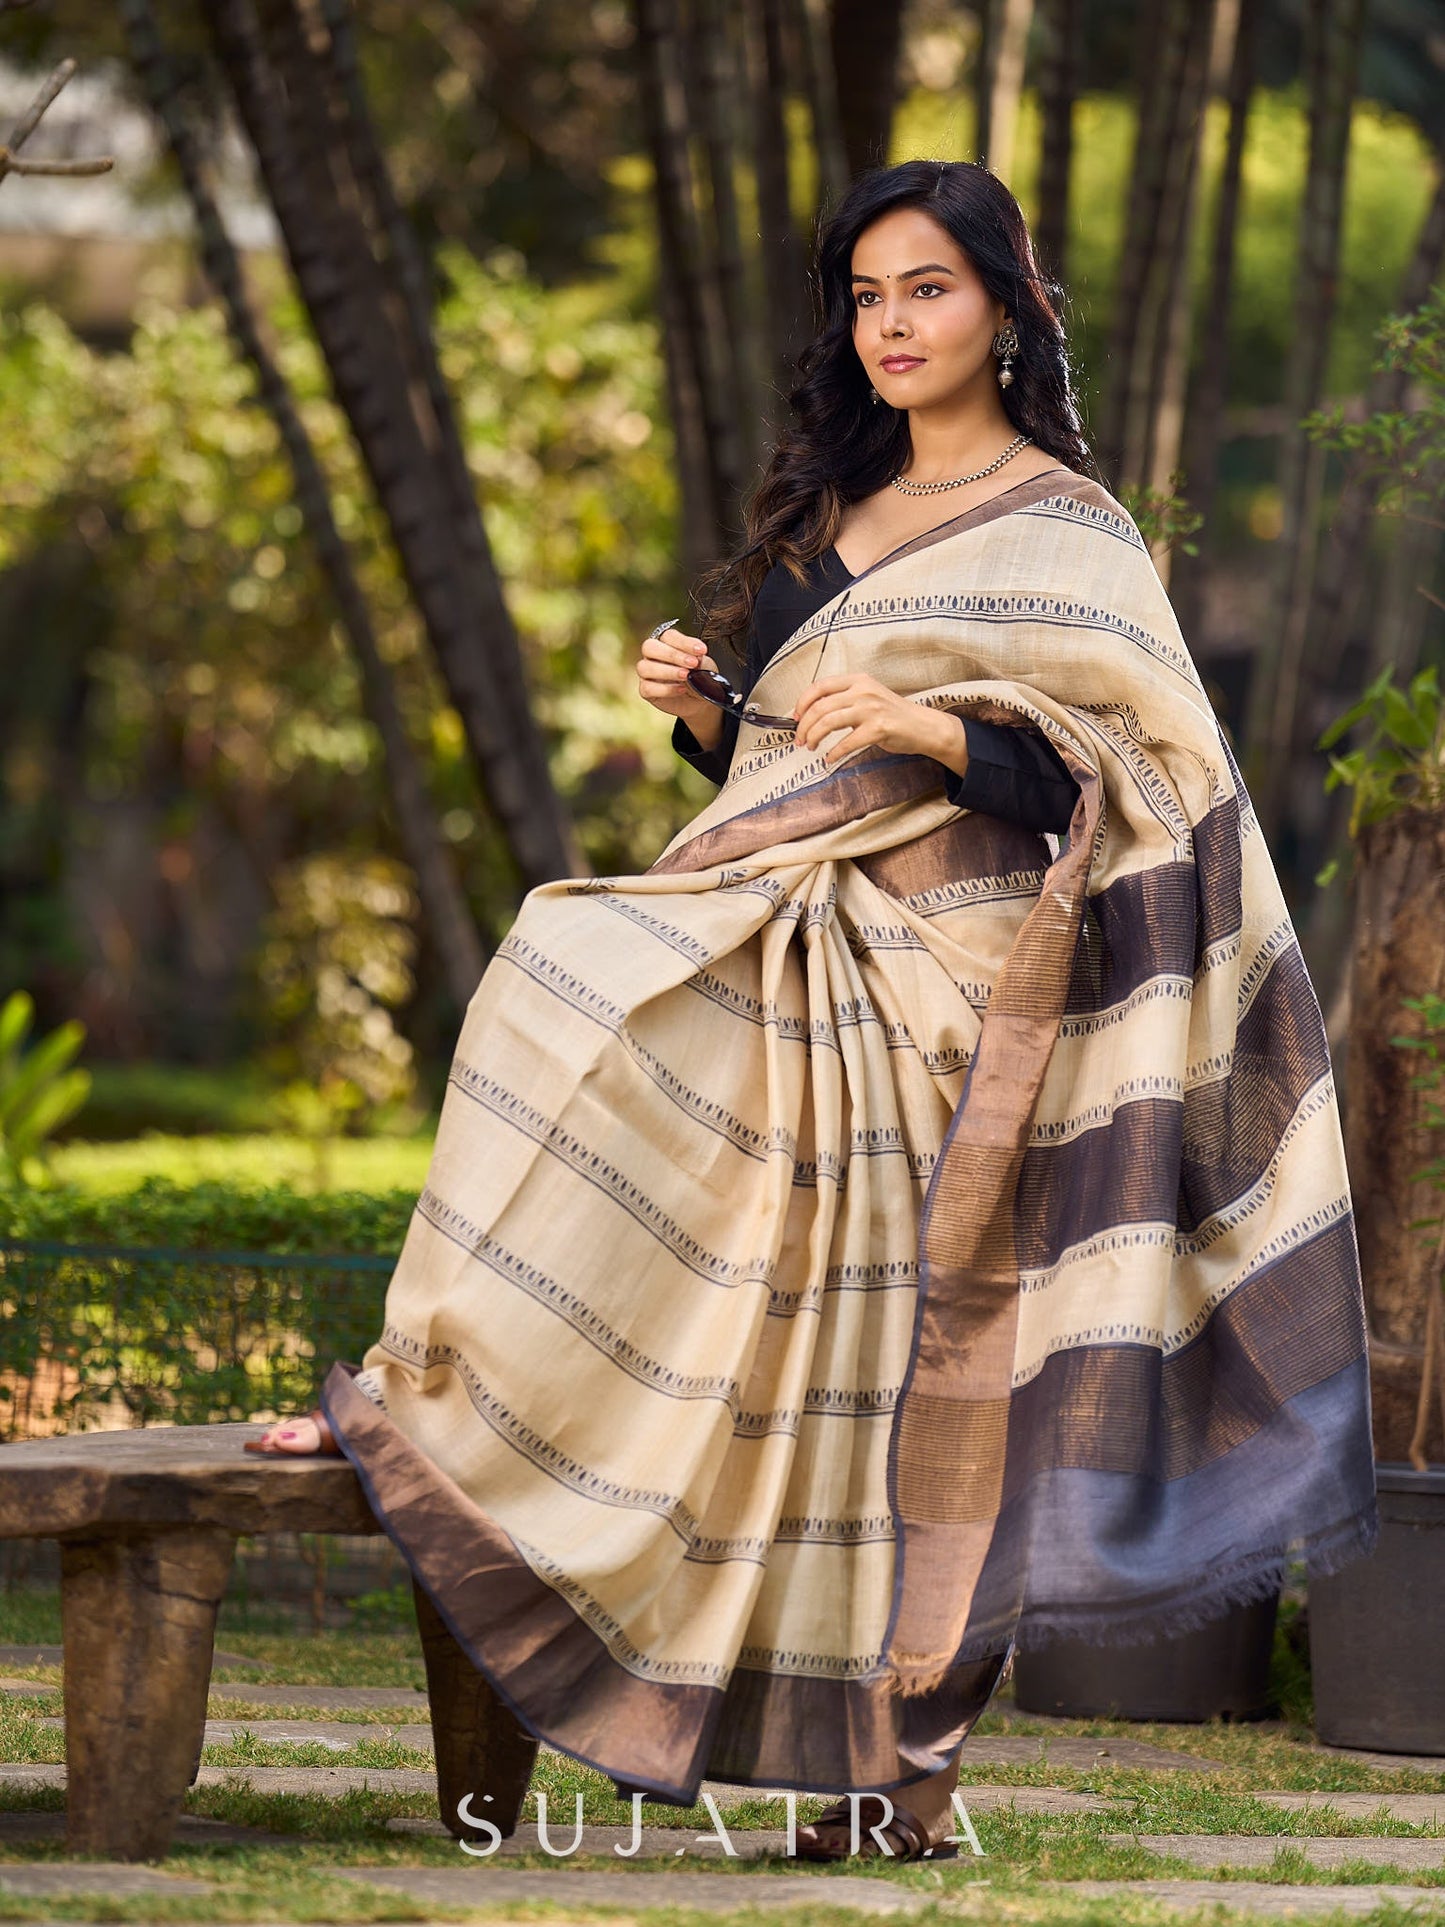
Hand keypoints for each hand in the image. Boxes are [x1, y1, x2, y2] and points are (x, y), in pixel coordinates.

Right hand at [635, 624, 724, 748]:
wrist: (704, 702)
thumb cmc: (705, 678)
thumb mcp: (708, 669)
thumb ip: (701, 664)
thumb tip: (694, 664)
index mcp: (669, 642)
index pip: (668, 635)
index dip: (683, 642)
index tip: (701, 651)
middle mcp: (654, 655)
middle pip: (650, 647)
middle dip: (672, 655)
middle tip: (692, 665)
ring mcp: (647, 673)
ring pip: (645, 667)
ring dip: (667, 671)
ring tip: (686, 678)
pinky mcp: (646, 691)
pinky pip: (648, 688)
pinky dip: (664, 688)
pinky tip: (681, 689)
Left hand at [793, 674, 968, 771]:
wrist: (922, 726)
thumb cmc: (892, 715)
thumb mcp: (867, 697)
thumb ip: (844, 700)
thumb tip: (812, 713)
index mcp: (858, 680)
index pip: (820, 686)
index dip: (802, 702)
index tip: (795, 717)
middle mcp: (863, 691)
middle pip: (820, 706)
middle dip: (804, 725)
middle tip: (800, 739)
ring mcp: (871, 709)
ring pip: (828, 722)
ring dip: (814, 737)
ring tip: (811, 747)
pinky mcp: (879, 729)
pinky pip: (847, 742)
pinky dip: (834, 753)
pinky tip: (829, 758)